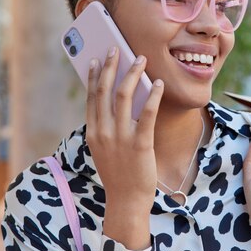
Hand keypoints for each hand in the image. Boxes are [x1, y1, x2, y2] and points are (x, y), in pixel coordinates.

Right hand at [85, 48, 163, 247]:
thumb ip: (106, 127)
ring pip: (123, 96)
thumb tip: (117, 100)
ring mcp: (120, 137)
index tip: (95, 59)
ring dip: (133, 74)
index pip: (91, 97)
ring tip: (141, 60)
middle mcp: (103, 131)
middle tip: (116, 49)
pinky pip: (146, 113)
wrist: (126, 201)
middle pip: (105, 90)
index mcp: (93, 132)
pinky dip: (152, 95)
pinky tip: (158, 84)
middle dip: (110, 66)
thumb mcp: (104, 149)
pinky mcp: (140, 144)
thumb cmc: (118, 174)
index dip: (93, 76)